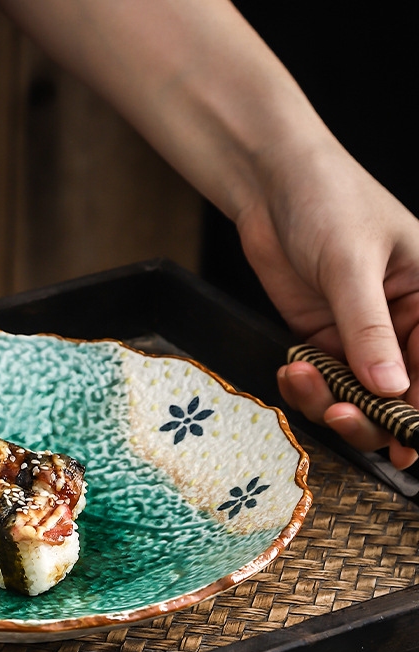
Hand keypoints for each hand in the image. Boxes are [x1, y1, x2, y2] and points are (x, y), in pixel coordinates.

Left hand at [235, 141, 418, 467]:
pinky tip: (291, 370)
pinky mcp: (320, 337)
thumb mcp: (351, 264)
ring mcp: (357, 335)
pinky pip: (319, 380)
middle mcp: (399, 325)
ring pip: (355, 396)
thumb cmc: (328, 201)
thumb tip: (388, 387)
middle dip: (372, 416)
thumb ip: (367, 329)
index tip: (403, 443)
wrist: (271, 185)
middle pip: (397, 396)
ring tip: (303, 379)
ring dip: (329, 402)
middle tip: (341, 416)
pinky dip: (304, 386)